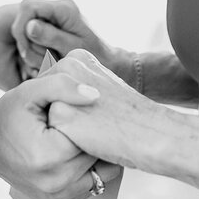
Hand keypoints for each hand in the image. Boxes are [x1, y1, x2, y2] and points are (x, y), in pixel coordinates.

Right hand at [0, 72, 121, 198]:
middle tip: (88, 118)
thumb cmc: (7, 117)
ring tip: (83, 135)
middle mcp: (56, 182)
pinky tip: (76, 150)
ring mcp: (58, 195)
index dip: (94, 118)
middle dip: (97, 136)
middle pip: (99, 155)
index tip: (88, 107)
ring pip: (102, 173)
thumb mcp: (30, 92)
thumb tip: (95, 95)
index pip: (93, 136)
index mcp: (50, 155)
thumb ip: (62, 86)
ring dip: (96, 153)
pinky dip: (89, 167)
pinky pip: (92, 184)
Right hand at [10, 0, 126, 80]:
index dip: (20, 27)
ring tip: (46, 62)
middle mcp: (59, 6)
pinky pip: (34, 33)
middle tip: (39, 61)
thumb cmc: (96, 57)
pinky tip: (47, 59)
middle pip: (24, 16)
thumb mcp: (72, 49)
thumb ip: (51, 36)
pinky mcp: (54, 24)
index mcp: (64, 8)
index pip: (28, 7)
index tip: (25, 50)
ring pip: (27, 27)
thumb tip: (29, 26)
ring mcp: (56, 15)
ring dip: (32, 47)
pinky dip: (36, 48)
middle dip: (27, 41)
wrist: (110, 61)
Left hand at [47, 49, 170, 170]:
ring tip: (94, 128)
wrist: (150, 133)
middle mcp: (67, 65)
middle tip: (96, 120)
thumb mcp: (102, 86)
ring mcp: (62, 89)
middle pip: (48, 100)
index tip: (97, 109)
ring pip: (49, 116)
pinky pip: (52, 135)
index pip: (56, 88)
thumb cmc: (129, 116)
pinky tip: (90, 139)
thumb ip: (79, 85)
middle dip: (65, 114)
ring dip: (65, 128)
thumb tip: (55, 97)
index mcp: (78, 56)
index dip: (73, 105)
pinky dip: (68, 142)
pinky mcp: (60, 113)